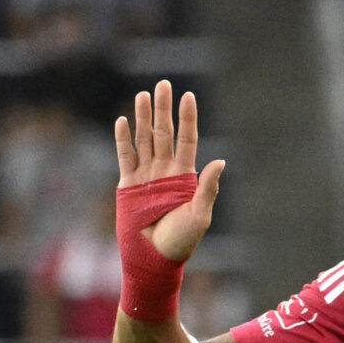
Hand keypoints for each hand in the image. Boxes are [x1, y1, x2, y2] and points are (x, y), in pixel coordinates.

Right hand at [114, 80, 224, 263]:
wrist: (154, 258)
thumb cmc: (180, 241)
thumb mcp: (199, 214)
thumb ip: (207, 187)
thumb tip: (220, 161)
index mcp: (185, 176)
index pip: (186, 139)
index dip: (187, 118)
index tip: (188, 95)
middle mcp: (165, 171)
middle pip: (164, 132)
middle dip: (163, 109)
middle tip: (163, 84)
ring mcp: (146, 175)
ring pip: (144, 139)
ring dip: (143, 117)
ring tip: (143, 95)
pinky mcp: (128, 184)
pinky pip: (125, 156)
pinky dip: (123, 138)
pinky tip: (123, 120)